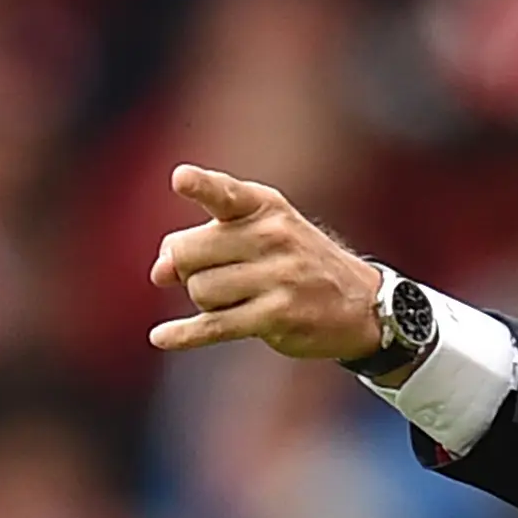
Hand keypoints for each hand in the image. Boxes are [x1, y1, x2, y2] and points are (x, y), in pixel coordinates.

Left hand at [148, 164, 385, 359]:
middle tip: (212, 274)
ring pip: (200, 291)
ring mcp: (277, 277)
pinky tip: (160, 337)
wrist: (359, 302)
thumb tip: (158, 272)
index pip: (226, 193)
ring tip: (235, 298)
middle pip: (190, 253)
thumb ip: (205, 243)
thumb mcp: (258, 236)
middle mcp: (272, 236)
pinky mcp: (276, 316)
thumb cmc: (294, 263)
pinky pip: (214, 325)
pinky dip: (184, 334)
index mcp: (265, 207)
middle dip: (187, 269)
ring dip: (204, 301)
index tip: (180, 179)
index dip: (201, 186)